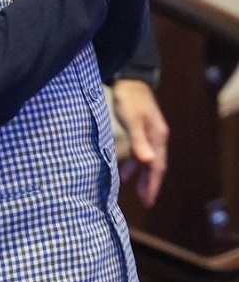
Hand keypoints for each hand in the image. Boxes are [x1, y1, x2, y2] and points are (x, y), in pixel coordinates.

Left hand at [111, 78, 168, 207]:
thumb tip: (148, 163)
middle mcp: (156, 137)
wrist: (129, 79)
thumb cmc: (129, 99)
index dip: (153, 184)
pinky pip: (139, 151)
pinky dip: (133, 163)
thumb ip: (138, 141)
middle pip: (155, 165)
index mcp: (157, 137)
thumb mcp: (132, 120)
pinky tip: (123, 170)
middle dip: (150, 184)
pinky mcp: (140, 129)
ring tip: (135, 190)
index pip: (157, 166)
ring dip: (141, 175)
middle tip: (146, 202)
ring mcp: (149, 133)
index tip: (149, 201)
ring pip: (147, 160)